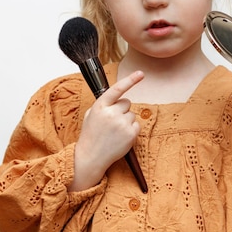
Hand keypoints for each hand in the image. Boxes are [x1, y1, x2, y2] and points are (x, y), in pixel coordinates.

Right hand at [69, 70, 143, 190]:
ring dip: (126, 121)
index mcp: (100, 106)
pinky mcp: (130, 134)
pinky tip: (120, 137)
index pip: (117, 89)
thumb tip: (117, 98)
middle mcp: (111, 113)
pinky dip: (131, 130)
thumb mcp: (90, 115)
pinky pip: (137, 125)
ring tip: (114, 132)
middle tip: (111, 122)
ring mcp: (122, 124)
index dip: (130, 80)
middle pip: (127, 103)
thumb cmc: (90, 135)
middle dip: (122, 110)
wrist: (90, 157)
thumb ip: (103, 104)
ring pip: (132, 114)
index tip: (141, 73)